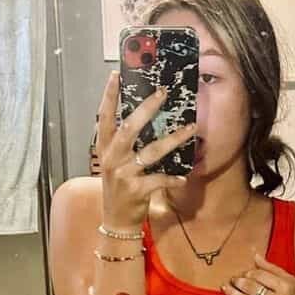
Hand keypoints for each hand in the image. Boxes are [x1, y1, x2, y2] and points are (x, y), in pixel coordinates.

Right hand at [96, 70, 195, 228]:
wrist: (116, 220)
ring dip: (173, 139)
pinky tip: (184, 176)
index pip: (104, 116)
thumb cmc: (119, 188)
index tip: (116, 74)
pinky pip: (159, 180)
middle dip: (146, 108)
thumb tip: (143, 116)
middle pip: (129, 127)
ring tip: (190, 128)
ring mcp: (123, 174)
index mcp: (105, 148)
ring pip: (150, 152)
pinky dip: (173, 178)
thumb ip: (123, 142)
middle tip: (163, 92)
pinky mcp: (136, 190)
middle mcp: (112, 158)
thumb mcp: (115, 162)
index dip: (109, 95)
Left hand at [222, 251, 294, 294]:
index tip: (243, 274)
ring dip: (233, 294)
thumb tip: (255, 256)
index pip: (260, 275)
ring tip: (226, 289)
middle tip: (232, 280)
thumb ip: (274, 270)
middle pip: (251, 288)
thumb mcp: (294, 285)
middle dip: (238, 282)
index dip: (248, 273)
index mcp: (287, 288)